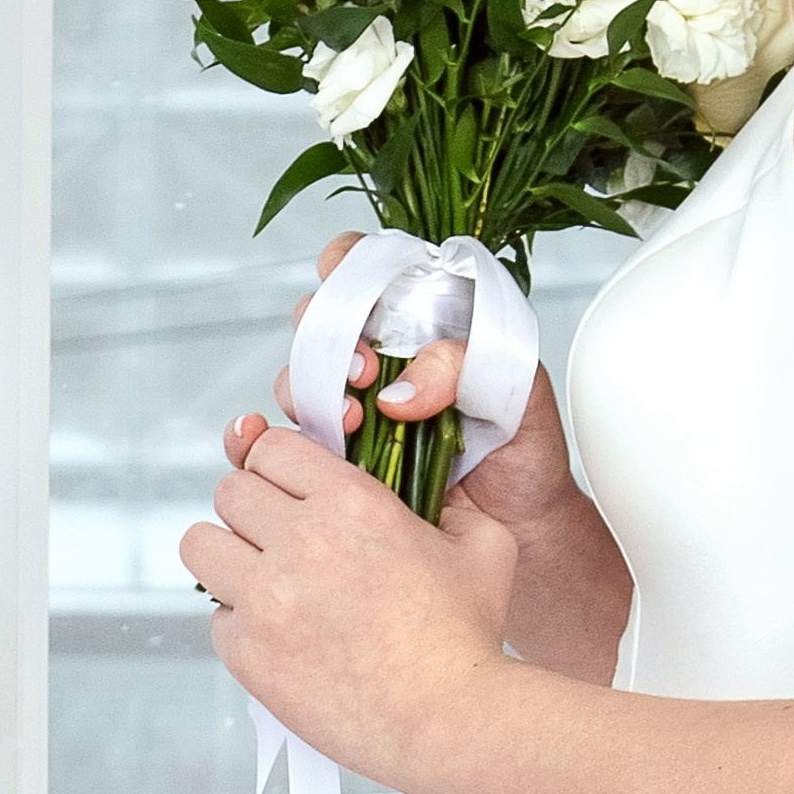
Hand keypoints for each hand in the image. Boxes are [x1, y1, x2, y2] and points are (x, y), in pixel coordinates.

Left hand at [180, 427, 516, 789]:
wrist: (448, 717)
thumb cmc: (466, 637)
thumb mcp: (482, 542)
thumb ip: (448, 505)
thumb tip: (428, 498)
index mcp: (353, 501)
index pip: (273, 448)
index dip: (278, 464)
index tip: (288, 486)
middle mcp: (302, 539)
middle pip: (230, 491)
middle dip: (252, 507)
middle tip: (277, 534)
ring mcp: (267, 597)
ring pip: (201, 544)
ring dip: (228, 554)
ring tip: (260, 576)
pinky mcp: (249, 651)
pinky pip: (216, 616)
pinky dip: (239, 621)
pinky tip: (279, 633)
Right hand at [224, 233, 581, 553]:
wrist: (519, 529)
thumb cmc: (524, 450)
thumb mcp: (517, 390)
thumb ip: (464, 365)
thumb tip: (398, 391)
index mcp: (424, 317)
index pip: (369, 265)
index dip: (347, 264)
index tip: (347, 282)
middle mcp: (380, 354)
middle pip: (321, 316)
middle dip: (329, 334)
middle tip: (364, 371)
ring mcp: (353, 403)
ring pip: (300, 374)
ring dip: (310, 388)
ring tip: (349, 420)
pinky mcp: (335, 456)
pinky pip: (285, 436)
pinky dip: (269, 435)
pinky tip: (282, 443)